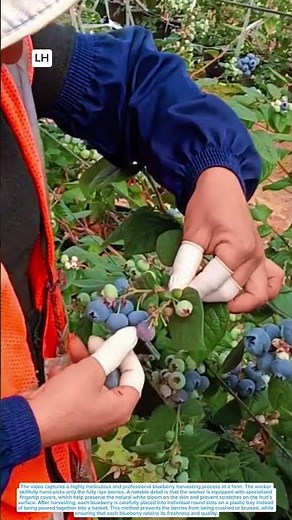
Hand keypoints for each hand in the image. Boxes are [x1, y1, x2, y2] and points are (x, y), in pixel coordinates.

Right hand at [25, 328, 143, 446]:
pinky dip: (71, 375)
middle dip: (100, 354)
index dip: (126, 353)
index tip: (116, 339)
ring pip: (93, 379)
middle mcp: (109, 413)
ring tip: (72, 346)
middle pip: (113, 375)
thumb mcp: (92, 368)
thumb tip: (131, 335)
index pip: (134, 374)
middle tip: (92, 341)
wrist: (30, 421)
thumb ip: (114, 350)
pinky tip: (59, 369)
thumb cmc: (64, 401)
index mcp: (121, 407)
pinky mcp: (72, 412)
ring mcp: (90, 414)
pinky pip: (78, 388)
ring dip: (83, 360)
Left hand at [169, 167, 283, 311]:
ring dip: (232, 303)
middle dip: (207, 298)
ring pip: (254, 295)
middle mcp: (254, 259)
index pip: (213, 283)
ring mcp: (260, 261)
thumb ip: (186, 263)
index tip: (175, 294)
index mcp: (238, 250)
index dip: (192, 291)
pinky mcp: (260, 261)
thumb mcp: (193, 233)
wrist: (222, 186)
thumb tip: (176, 289)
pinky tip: (237, 297)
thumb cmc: (207, 205)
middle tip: (186, 295)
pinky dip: (255, 295)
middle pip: (231, 292)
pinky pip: (269, 285)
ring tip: (210, 299)